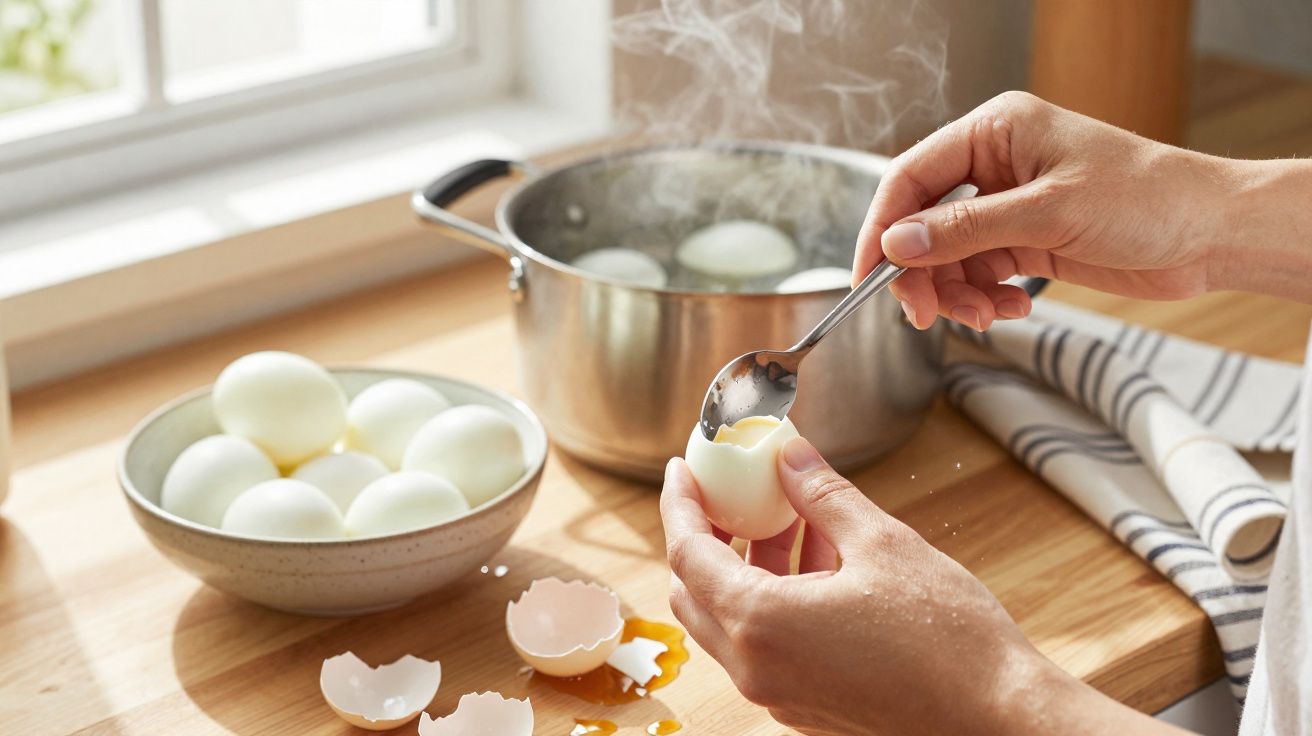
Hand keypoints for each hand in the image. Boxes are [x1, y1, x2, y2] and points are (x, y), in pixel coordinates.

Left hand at [660, 437, 1190, 735]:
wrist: (997, 717)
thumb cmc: (948, 638)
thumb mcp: (881, 543)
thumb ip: (821, 493)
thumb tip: (786, 453)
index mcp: (760, 624)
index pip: (687, 554)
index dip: (680, 503)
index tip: (682, 467)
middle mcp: (756, 667)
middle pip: (695, 590)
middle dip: (706, 533)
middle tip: (728, 489)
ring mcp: (778, 693)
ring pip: (729, 618)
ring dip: (745, 562)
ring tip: (789, 511)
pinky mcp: (805, 704)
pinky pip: (764, 642)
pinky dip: (773, 595)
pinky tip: (819, 555)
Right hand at [854, 91, 1243, 331]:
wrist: (1212, 233)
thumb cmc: (1148, 198)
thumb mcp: (1049, 212)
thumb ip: (966, 228)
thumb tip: (898, 243)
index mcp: (996, 131)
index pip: (911, 176)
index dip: (882, 227)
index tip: (868, 275)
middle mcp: (996, 165)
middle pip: (923, 223)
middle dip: (921, 273)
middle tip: (924, 314)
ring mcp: (1009, 206)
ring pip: (948, 257)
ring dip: (956, 294)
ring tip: (984, 315)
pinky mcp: (1026, 242)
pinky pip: (979, 274)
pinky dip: (983, 298)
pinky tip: (1011, 308)